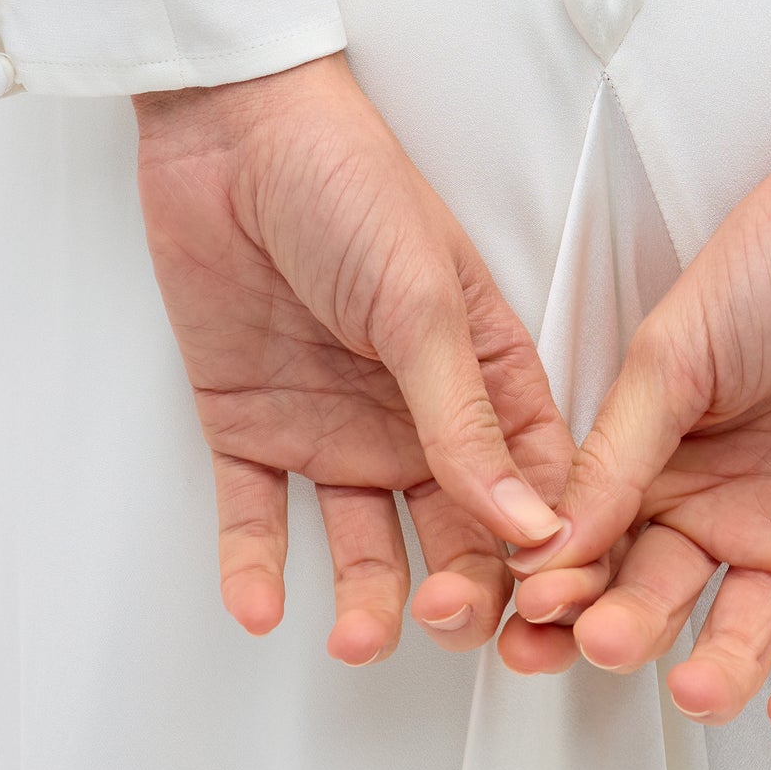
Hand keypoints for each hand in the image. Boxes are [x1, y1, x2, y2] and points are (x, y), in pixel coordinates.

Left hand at [132, 50, 572, 665]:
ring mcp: (333, 424)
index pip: (532, 490)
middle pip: (456, 537)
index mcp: (483, 374)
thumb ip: (465, 416)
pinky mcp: (251, 426)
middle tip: (446, 622)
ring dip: (365, 599)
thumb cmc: (347, 178)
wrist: (226, 133)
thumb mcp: (421, 300)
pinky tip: (262, 606)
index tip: (541, 611)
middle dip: (461, 595)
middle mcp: (414, 413)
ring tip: (357, 636)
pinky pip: (257, 516)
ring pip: (363, 544)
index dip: (543, 557)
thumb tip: (527, 524)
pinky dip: (256, 567)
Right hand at [501, 42, 770, 731]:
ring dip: (717, 668)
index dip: (563, 584)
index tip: (533, 612)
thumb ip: (617, 448)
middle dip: (623, 632)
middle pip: (662, 596)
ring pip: (749, 627)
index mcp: (660, 458)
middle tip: (598, 646)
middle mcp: (725, 503)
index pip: (598, 542)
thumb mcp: (673, 350)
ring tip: (696, 687)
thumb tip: (550, 531)